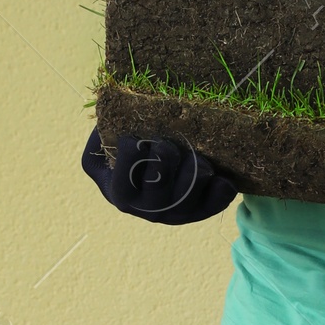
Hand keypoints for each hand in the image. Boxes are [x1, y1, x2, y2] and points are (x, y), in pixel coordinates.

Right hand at [80, 128, 237, 224]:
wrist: (152, 178)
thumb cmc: (127, 156)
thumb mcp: (106, 146)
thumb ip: (103, 133)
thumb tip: (114, 110)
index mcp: (122, 192)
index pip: (124, 177)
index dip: (130, 155)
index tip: (134, 138)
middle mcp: (147, 209)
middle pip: (158, 187)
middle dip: (164, 162)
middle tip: (166, 145)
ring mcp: (175, 213)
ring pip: (188, 198)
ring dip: (195, 174)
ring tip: (200, 159)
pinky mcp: (199, 211)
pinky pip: (214, 205)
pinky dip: (220, 191)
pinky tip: (221, 176)